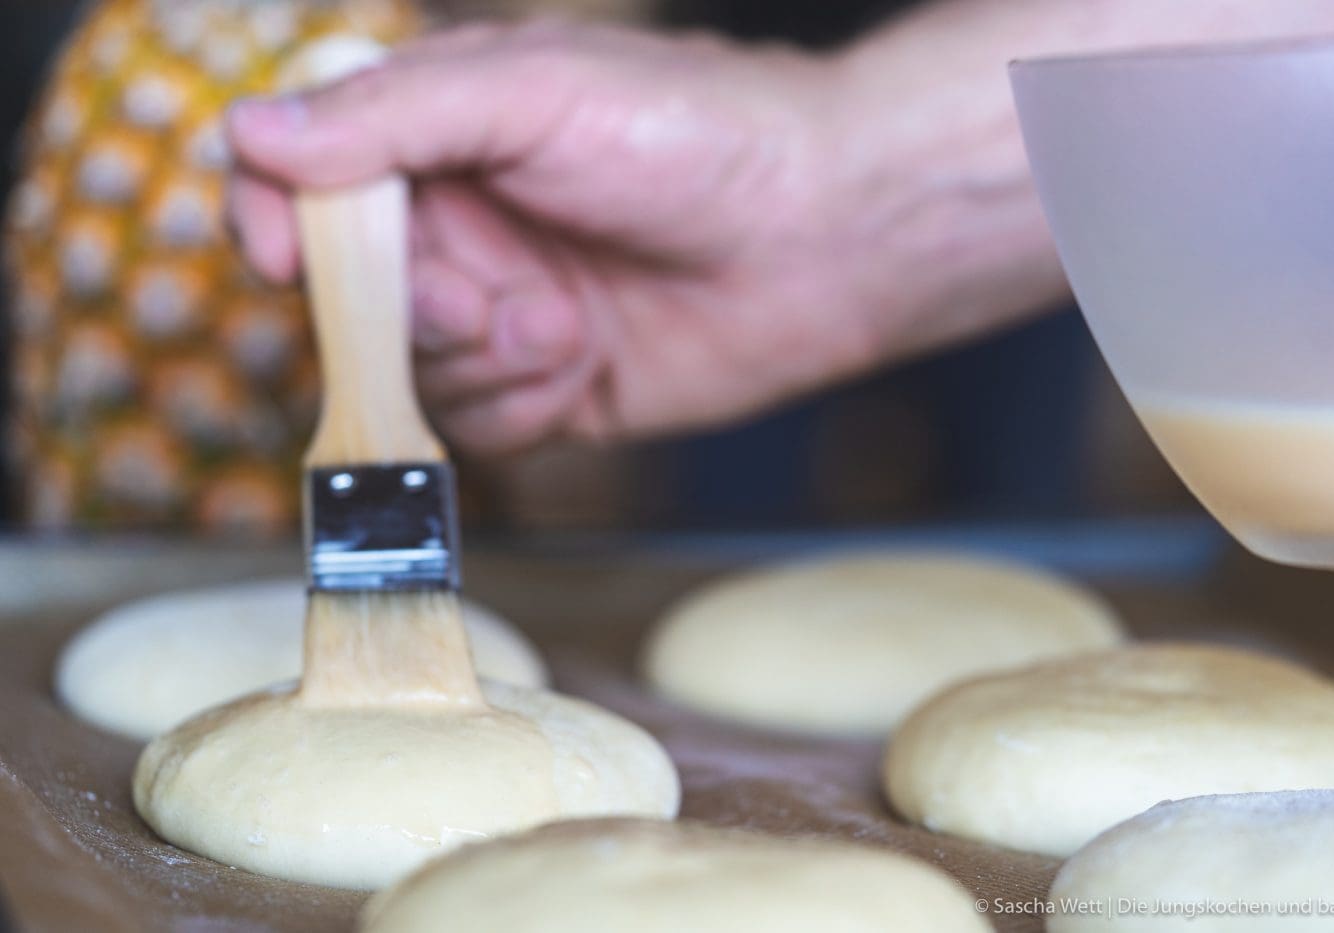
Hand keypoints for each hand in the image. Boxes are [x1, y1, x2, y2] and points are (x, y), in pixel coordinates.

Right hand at [226, 20, 884, 455]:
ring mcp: (505, 313)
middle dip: (407, 304)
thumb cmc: (696, 132)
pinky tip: (581, 361)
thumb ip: (392, 117)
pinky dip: (521, 400)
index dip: (273, 220)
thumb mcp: (533, 92)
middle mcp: (464, 228)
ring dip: (477, 355)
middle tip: (474, 296)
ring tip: (562, 319)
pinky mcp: (551, 386)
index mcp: (443, 137)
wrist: (828, 234)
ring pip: (412, 368)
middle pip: (351, 292)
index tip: (279, 255)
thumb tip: (249, 131)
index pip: (303, 180)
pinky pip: (478, 423)